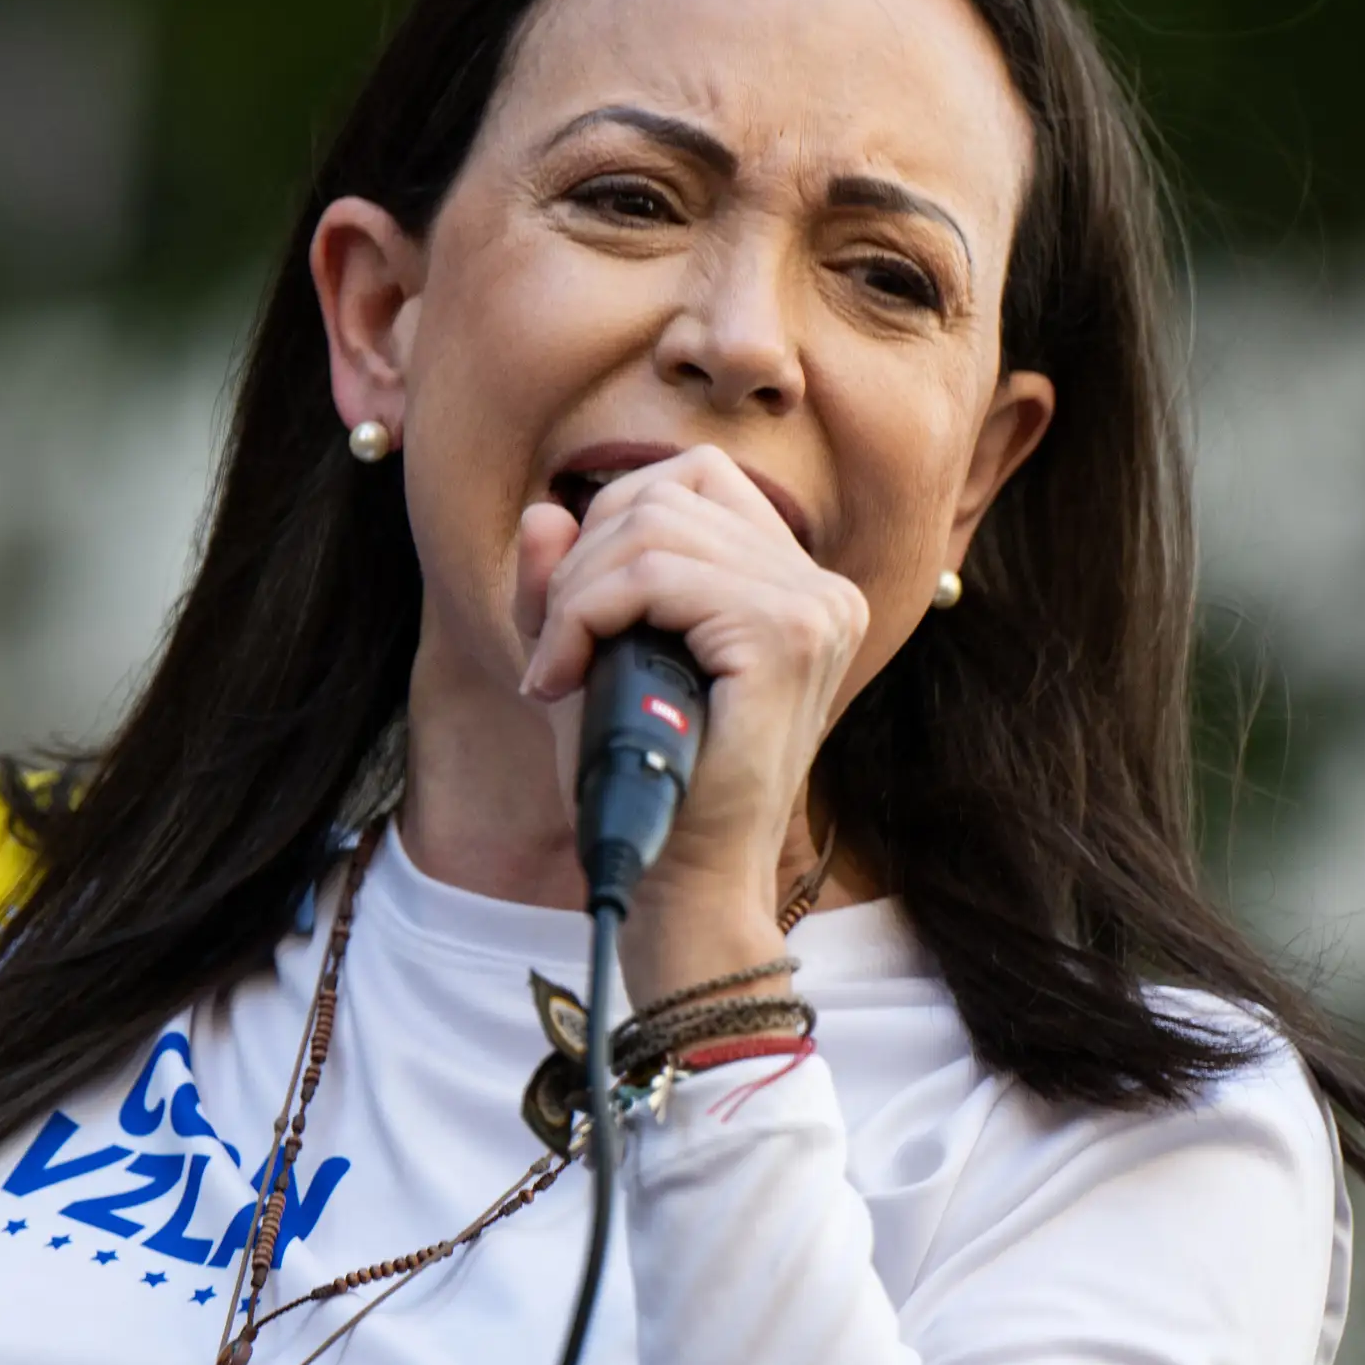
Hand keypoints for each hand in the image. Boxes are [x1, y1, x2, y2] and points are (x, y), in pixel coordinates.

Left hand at [514, 448, 869, 1003]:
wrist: (682, 884)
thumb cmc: (647, 785)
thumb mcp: (593, 665)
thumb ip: (567, 587)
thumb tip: (545, 511)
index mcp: (794, 585)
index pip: (693, 479)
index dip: (609, 527)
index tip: (571, 616)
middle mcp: (819, 586)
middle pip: (668, 491)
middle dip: (582, 562)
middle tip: (553, 652)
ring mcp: (813, 606)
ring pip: (655, 524)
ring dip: (576, 593)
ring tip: (557, 669)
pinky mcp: (787, 634)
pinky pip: (656, 573)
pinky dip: (586, 613)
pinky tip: (564, 676)